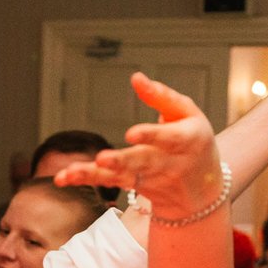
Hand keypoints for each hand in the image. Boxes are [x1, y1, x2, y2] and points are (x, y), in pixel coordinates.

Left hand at [53, 73, 220, 216]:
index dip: (150, 136)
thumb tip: (136, 78)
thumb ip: (162, 96)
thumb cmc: (194, 142)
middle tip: (101, 159)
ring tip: (71, 173)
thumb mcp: (188, 114)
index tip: (131, 133)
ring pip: (120, 176)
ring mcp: (149, 179)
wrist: (203, 189)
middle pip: (141, 162)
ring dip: (94, 174)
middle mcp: (167, 163)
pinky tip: (64, 178)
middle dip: (121, 161)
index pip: (168, 139)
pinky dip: (88, 179)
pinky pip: (108, 182)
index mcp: (186, 141)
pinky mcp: (133, 186)